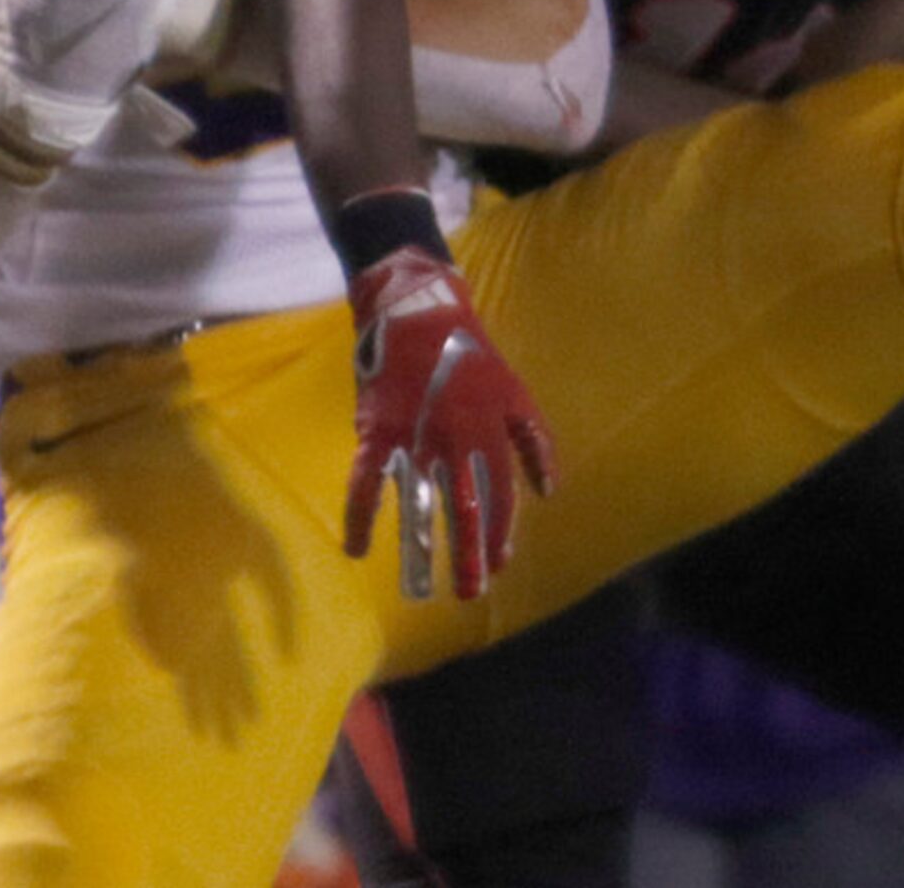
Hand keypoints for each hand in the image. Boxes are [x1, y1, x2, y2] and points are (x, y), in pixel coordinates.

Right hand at [344, 247, 556, 600]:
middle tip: (467, 591)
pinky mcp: (377, 430)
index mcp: (491, 428)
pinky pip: (365, 483)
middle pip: (465, 507)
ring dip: (420, 548)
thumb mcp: (516, 392)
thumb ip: (535, 441)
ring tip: (420, 585)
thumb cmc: (470, 357)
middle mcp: (456, 437)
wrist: (417, 313)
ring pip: (418, 503)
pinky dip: (359, 517)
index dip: (500, 533)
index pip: (501, 494)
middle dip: (467, 555)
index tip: (498, 564)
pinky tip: (356, 549)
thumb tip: (546, 491)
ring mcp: (415, 435)